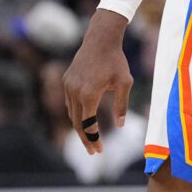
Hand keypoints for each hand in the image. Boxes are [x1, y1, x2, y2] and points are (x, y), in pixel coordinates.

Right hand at [63, 11, 133, 154]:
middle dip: (85, 139)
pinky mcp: (66, 81)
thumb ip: (122, 105)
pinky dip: (76, 115)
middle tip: (93, 152)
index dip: (93, 139)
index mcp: (89, 95)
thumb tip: (120, 125)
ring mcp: (68, 86)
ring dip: (80, 128)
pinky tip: (85, 120)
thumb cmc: (116, 61)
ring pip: (72, 114)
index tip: (99, 150)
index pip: (88, 125)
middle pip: (77, 124)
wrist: (100, 40)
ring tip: (90, 138)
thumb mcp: (125, 83)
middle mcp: (74, 92)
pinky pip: (70, 103)